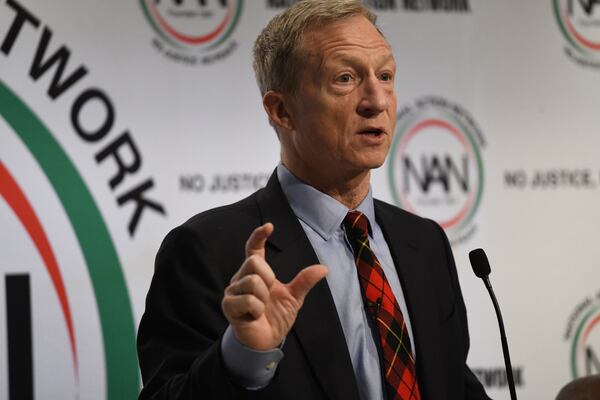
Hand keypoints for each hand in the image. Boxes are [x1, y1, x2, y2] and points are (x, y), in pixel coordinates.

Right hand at [222, 223, 327, 349]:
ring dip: (263, 298)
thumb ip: (304, 282)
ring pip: (252, 282)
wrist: (266, 340)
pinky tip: (254, 316)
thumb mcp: (294, 298)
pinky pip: (248, 300)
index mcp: (256, 273)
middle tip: (269, 294)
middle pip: (254, 262)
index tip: (269, 226)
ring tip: (261, 308)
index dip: (258, 236)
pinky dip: (257, 309)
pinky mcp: (229, 306)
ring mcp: (233, 291)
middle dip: (268, 278)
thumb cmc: (276, 316)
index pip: (253, 249)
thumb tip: (324, 268)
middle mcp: (241, 278)